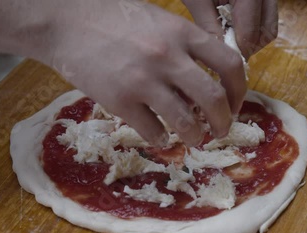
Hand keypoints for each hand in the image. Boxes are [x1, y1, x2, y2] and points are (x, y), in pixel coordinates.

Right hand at [38, 0, 245, 146]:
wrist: (66, 22)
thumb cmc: (113, 19)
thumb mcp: (158, 21)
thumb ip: (185, 45)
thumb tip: (208, 78)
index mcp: (182, 33)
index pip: (229, 64)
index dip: (240, 89)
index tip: (235, 103)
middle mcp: (167, 56)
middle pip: (214, 99)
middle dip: (224, 121)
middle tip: (221, 130)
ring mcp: (143, 80)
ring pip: (186, 121)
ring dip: (196, 136)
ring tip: (195, 138)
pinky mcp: (119, 100)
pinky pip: (152, 131)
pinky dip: (161, 139)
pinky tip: (160, 136)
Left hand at [182, 0, 277, 58]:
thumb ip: (209, 27)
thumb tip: (216, 57)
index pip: (250, 33)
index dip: (236, 52)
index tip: (221, 64)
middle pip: (267, 33)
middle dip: (247, 47)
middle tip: (224, 51)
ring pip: (269, 26)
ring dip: (251, 38)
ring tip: (226, 36)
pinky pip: (265, 16)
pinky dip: (251, 26)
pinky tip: (231, 24)